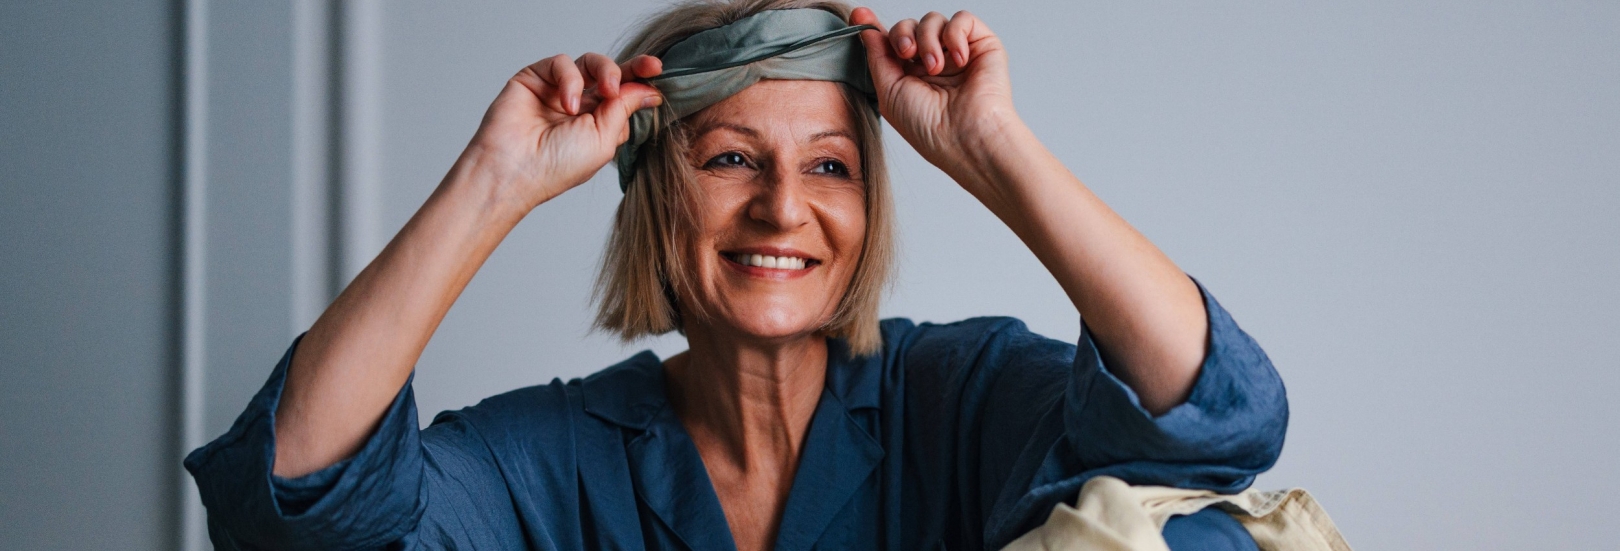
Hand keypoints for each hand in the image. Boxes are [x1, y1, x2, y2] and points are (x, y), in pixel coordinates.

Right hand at [463, 53, 662, 210]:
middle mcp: (579, 105)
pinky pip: (562, 63)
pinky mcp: (535, 78)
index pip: (624, 96)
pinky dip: (570, 79)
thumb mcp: (603, 140)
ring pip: (589, 63)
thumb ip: (624, 109)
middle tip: (650, 67)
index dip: (642, 83)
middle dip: (633, 67)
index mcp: (597, 123)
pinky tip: (567, 104)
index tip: (659, 74)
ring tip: (606, 91)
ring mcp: (557, 90)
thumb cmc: (556, 166)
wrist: (514, 170)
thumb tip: (649, 90)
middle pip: (611, 75)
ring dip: (605, 71)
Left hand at [851, 8, 1019, 184]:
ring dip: (928, 40)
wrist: (965, 137)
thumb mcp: (889, 92)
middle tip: (907, 54)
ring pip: (932, 19)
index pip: (891, 43)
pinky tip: (958, 59)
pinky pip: (962, 19)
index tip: (860, 14)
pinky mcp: (982, 46)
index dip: (875, 27)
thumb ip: (877, 57)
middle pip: (908, 26)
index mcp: (910, 75)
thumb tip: (865, 27)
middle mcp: (933, 62)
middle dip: (902, 35)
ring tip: (935, 68)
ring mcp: (957, 53)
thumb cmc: (928, 127)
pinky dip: (955, 34)